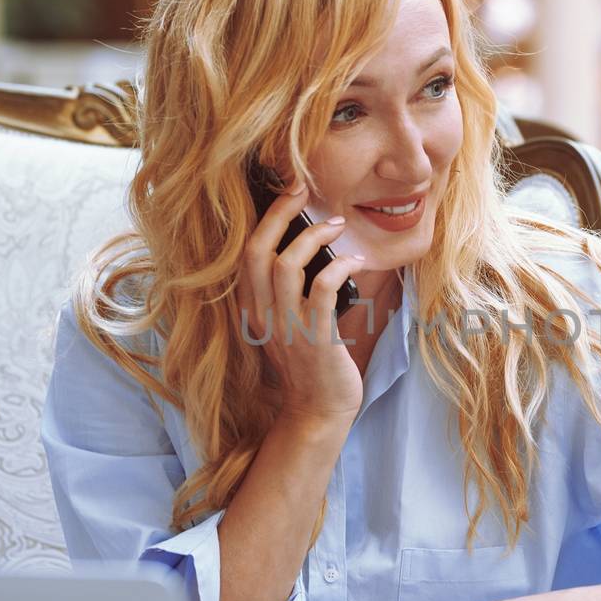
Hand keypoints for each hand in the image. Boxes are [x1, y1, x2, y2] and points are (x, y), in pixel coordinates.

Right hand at [240, 178, 366, 426]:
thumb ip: (288, 291)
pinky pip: (322, 291)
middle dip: (280, 213)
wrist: (318, 411)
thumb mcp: (287, 323)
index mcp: (252, 308)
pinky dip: (339, 268)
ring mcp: (287, 327)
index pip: (245, 253)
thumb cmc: (310, 363)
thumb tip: (309, 246)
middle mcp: (263, 315)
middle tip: (304, 189)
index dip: (264, 217)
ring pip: (286, 266)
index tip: (287, 191)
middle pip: (257, 251)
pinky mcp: (315, 339)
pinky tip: (355, 261)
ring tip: (337, 224)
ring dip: (314, 237)